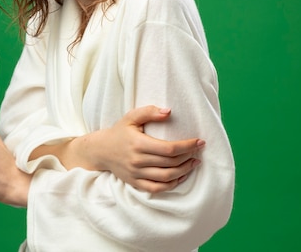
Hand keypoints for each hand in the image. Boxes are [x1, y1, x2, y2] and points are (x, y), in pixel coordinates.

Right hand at [30, 106, 203, 192]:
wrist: (100, 150)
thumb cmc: (119, 132)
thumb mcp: (131, 117)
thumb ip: (149, 112)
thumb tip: (169, 111)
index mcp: (139, 144)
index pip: (169, 148)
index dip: (187, 146)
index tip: (200, 141)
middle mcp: (138, 161)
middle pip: (171, 163)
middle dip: (188, 157)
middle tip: (198, 151)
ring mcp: (136, 174)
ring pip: (166, 177)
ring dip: (184, 171)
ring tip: (194, 163)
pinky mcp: (136, 183)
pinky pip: (157, 188)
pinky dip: (172, 184)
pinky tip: (181, 176)